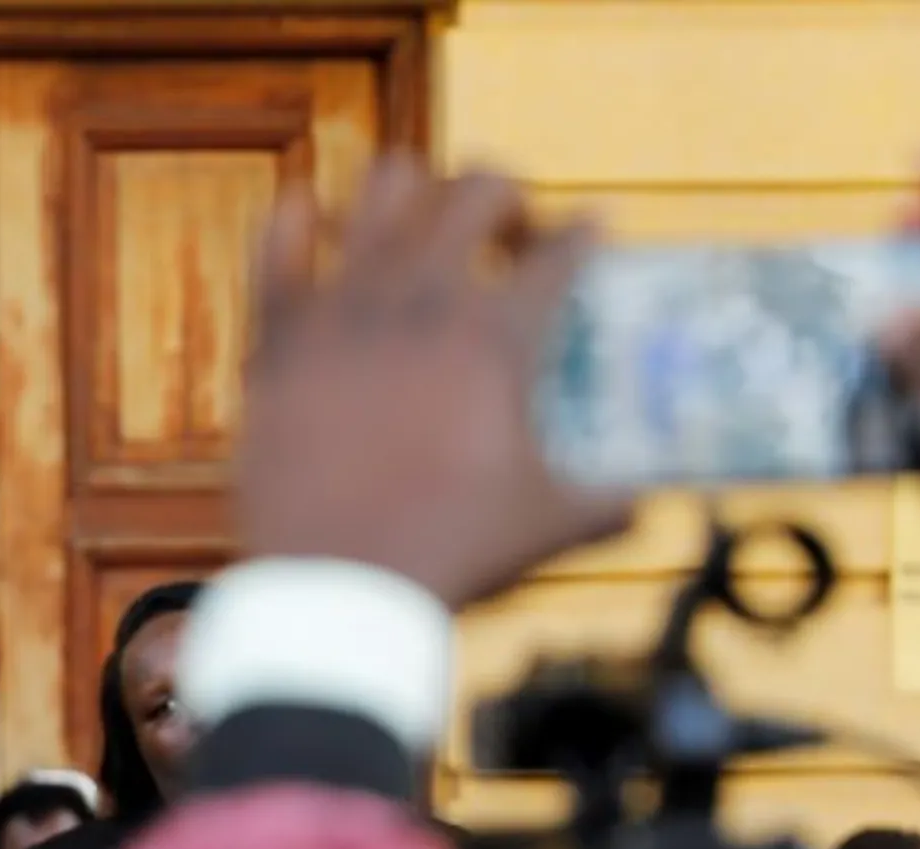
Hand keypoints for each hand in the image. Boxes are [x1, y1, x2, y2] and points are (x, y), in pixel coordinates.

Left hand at [236, 154, 634, 607]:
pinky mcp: (279, 335)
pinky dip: (293, 220)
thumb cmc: (450, 554)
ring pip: (383, 189)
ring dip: (411, 191)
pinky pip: (276, 244)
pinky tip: (307, 219)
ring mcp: (345, 309)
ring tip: (415, 225)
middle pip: (479, 188)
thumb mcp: (546, 526)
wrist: (340, 589)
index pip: (561, 252)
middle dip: (506, 196)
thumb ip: (606, 504)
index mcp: (498, 337)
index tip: (588, 234)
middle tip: (506, 236)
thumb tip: (644, 503)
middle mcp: (424, 301)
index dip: (584, 235)